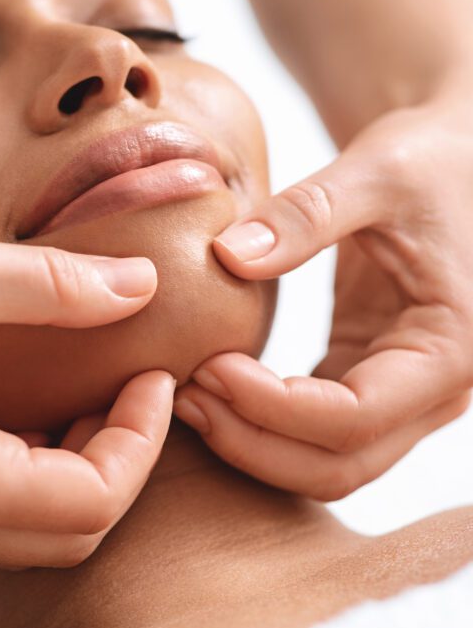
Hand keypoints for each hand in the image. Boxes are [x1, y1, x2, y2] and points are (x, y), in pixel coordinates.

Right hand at [0, 218, 173, 566]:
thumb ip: (60, 286)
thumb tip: (141, 283)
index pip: (93, 499)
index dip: (143, 439)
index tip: (155, 377)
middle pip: (67, 531)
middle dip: (117, 463)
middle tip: (125, 390)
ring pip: (24, 530)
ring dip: (72, 471)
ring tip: (82, 398)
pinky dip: (22, 473)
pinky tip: (21, 413)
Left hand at [174, 96, 472, 499]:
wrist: (454, 165)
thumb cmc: (428, 162)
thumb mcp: (375, 173)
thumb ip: (306, 214)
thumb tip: (225, 256)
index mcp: (450, 346)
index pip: (355, 417)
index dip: (271, 405)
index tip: (207, 365)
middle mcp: (434, 389)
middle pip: (338, 464)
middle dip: (253, 441)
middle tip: (182, 395)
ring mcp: (402, 394)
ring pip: (325, 463)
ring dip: (253, 444)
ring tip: (187, 397)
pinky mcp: (365, 378)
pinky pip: (314, 433)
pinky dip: (262, 424)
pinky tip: (213, 386)